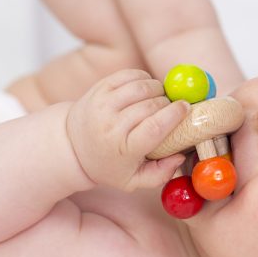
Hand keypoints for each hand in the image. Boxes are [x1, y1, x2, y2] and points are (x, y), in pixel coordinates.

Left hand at [66, 69, 189, 191]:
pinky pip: (129, 75)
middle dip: (168, 103)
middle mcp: (111, 124)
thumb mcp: (132, 181)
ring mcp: (103, 103)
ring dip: (158, 89)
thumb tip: (179, 156)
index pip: (154, 127)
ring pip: (142, 87)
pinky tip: (146, 89)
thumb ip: (160, 175)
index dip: (174, 114)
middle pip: (152, 105)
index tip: (186, 108)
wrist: (71, 145)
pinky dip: (144, 78)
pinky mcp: (99, 88)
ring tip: (160, 98)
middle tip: (172, 109)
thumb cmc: (108, 164)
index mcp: (122, 148)